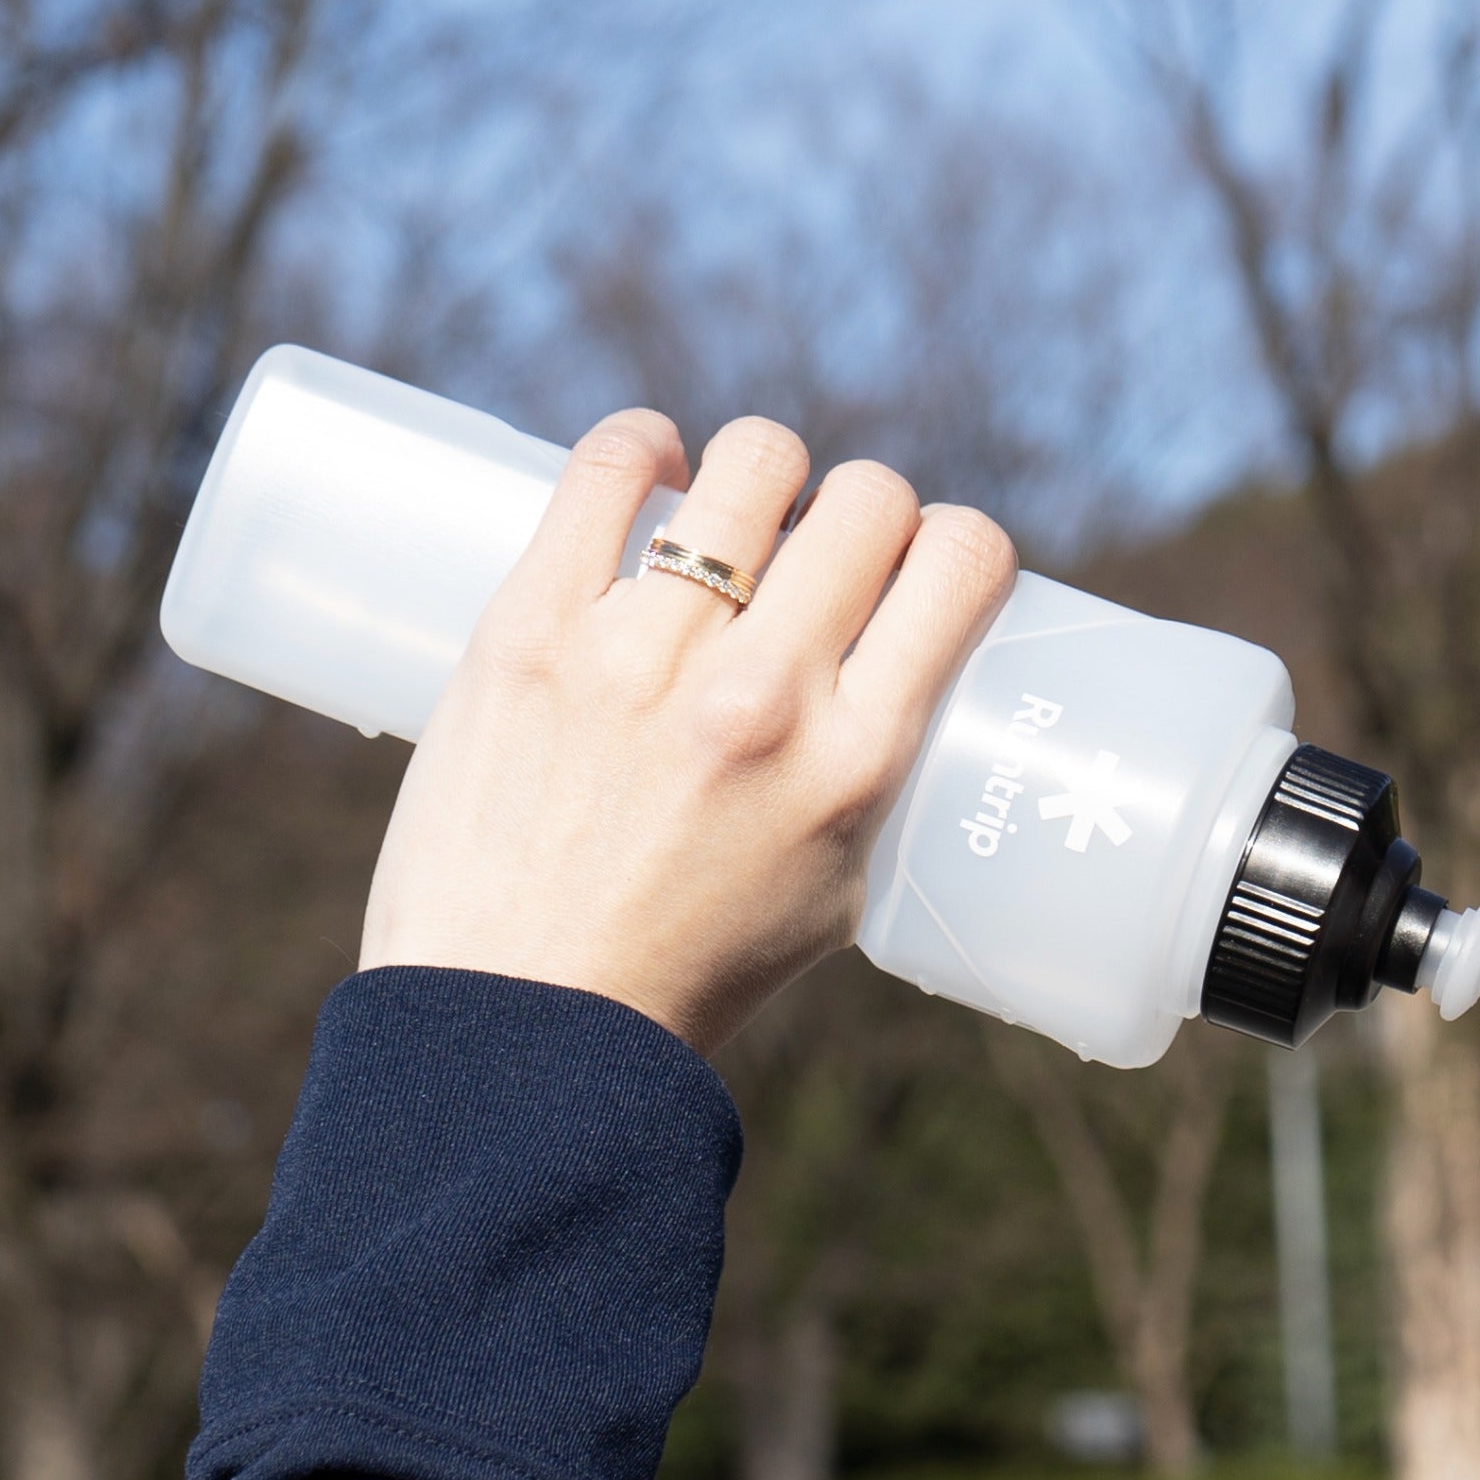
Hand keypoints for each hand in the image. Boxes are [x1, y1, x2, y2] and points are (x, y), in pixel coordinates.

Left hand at [358, 409, 1016, 1052]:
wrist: (520, 1034)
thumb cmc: (685, 976)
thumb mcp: (833, 893)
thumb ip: (865, 777)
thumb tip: (872, 665)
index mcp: (856, 762)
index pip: (960, 560)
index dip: (953, 542)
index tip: (920, 565)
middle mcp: (764, 694)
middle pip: (866, 497)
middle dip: (862, 511)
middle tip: (817, 559)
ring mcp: (643, 655)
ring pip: (751, 458)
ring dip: (761, 472)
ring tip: (730, 514)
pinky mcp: (531, 630)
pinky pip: (606, 467)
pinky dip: (641, 446)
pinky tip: (650, 467)